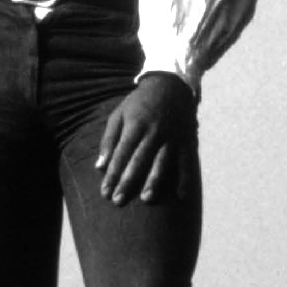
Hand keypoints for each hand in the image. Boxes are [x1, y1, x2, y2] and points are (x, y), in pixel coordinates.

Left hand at [96, 74, 195, 204]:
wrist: (170, 85)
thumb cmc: (139, 103)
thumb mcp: (119, 114)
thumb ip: (109, 140)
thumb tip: (99, 166)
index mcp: (135, 125)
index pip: (121, 153)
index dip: (112, 174)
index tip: (104, 192)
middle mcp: (154, 131)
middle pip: (139, 160)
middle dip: (128, 181)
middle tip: (118, 201)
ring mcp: (172, 137)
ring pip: (163, 162)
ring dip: (154, 181)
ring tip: (146, 199)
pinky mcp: (187, 141)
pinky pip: (187, 163)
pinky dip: (185, 180)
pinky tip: (181, 197)